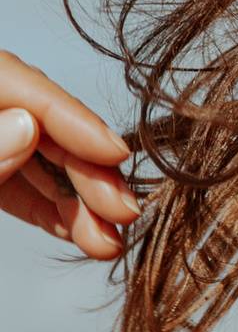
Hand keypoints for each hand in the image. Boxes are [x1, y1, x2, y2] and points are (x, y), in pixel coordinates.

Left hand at [0, 50, 141, 258]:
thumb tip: (28, 125)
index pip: (25, 89)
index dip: (75, 120)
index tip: (117, 154)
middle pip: (43, 129)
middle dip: (86, 174)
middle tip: (124, 212)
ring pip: (38, 163)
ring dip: (77, 204)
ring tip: (106, 242)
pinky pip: (19, 187)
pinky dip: (50, 209)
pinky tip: (79, 232)